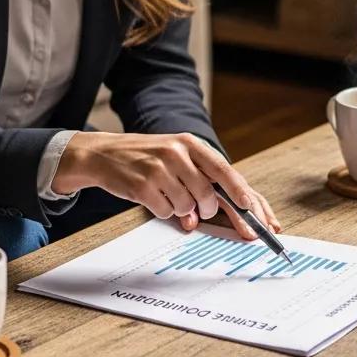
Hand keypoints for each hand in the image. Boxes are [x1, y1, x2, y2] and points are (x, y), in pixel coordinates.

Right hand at [52, 132, 280, 239]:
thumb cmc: (147, 157)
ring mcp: (158, 169)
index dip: (240, 191)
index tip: (252, 209)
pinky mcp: (142, 186)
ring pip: (188, 206)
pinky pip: (166, 212)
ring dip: (182, 211)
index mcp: (189, 143)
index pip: (223, 169)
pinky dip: (164, 212)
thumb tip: (212, 213)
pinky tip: (153, 198)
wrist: (104, 154)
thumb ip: (198, 180)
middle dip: (208, 209)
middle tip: (200, 210)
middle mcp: (176, 153)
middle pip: (208, 194)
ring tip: (168, 197)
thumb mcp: (175, 158)